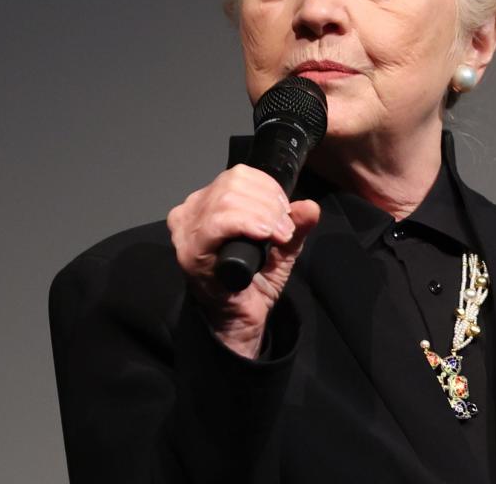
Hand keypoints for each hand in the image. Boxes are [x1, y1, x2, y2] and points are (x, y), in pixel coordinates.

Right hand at [167, 164, 319, 357]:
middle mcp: (190, 212)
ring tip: (278, 236)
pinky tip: (263, 236)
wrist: (237, 321)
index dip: (268, 189)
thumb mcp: (281, 249)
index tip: (285, 214)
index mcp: (207, 203)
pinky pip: (217, 223)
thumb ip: (296, 225)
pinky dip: (246, 224)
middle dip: (269, 204)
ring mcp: (185, 231)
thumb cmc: (253, 284)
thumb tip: (310, 206)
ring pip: (227, 200)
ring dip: (263, 215)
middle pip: (233, 184)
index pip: (238, 175)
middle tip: (284, 230)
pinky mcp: (189, 252)